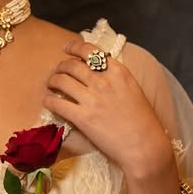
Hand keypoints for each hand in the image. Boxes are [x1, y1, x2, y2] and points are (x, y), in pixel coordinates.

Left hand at [45, 39, 174, 181]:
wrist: (144, 146)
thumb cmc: (143, 122)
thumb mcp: (133, 90)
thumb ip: (116, 78)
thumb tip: (98, 71)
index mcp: (118, 72)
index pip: (90, 51)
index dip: (74, 47)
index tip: (67, 48)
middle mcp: (103, 81)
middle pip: (72, 65)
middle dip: (61, 66)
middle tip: (57, 71)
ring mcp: (92, 99)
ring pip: (61, 81)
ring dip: (52, 80)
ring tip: (51, 84)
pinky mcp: (82, 118)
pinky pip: (57, 103)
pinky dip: (49, 100)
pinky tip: (48, 101)